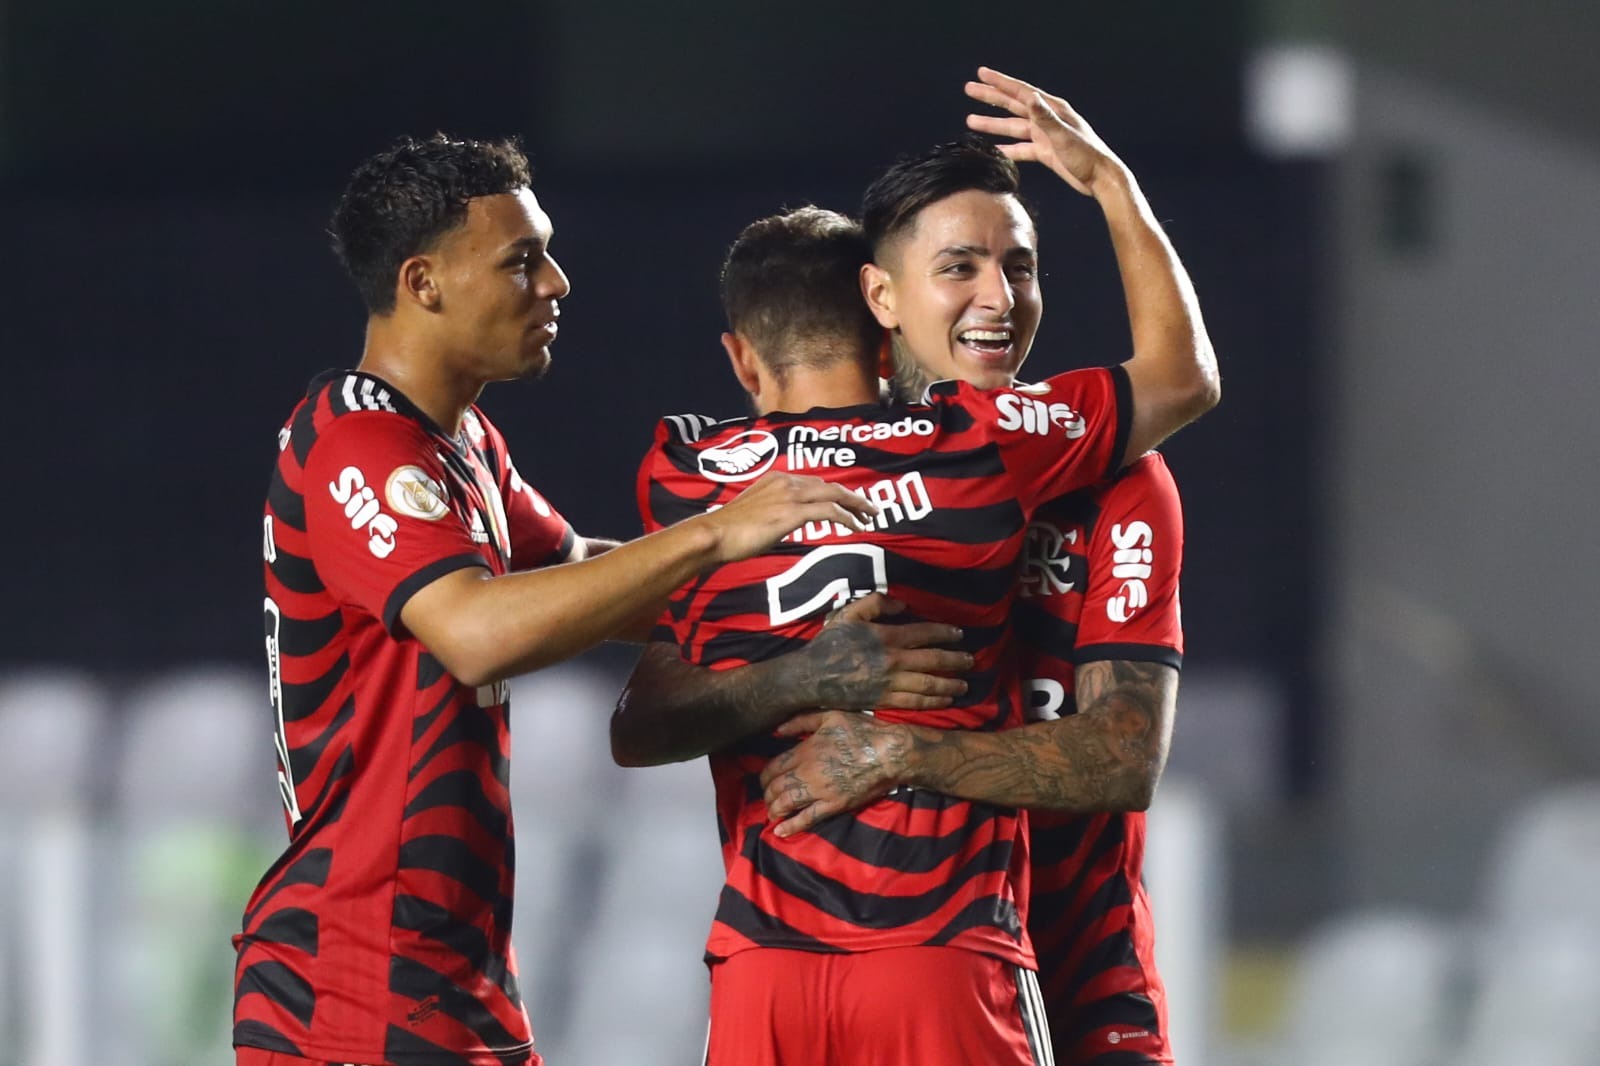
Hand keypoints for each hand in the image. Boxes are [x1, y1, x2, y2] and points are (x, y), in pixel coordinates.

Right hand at [700, 472, 877, 562]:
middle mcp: (786, 482)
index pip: (814, 483)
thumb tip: (783, 523)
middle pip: (829, 485)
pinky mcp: (792, 512)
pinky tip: (854, 526)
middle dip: (852, 497)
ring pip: (834, 494)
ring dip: (855, 506)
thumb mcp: (755, 513)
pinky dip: (846, 518)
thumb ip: (773, 512)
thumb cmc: (729, 530)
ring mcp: (790, 495)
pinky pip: (829, 511)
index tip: (847, 504)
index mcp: (776, 478)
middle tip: (869, 509)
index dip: (834, 493)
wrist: (714, 534)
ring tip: (869, 517)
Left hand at [759, 710, 912, 836]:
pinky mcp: (835, 805)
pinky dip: (792, 826)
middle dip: (767, 794)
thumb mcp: (830, 716)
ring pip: (787, 803)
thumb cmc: (862, 731)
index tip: (764, 780)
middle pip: (776, 787)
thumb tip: (777, 730)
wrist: (890, 753)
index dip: (765, 776)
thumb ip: (801, 721)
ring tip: (772, 813)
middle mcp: (808, 772)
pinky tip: (780, 831)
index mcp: (805, 750)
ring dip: (775, 810)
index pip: (774, 767)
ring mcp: (821, 791)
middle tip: (767, 798)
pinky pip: (808, 818)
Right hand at [808, 593, 970, 709]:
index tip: (959, 635)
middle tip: (970, 661)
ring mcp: (889, 684)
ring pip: (928, 685)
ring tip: (964, 684)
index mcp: (886, 637)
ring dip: (949, 684)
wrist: (811, 677)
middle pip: (933, 661)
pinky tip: (945, 700)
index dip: (945, 634)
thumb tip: (904, 605)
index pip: (924, 634)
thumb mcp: (849, 614)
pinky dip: (933, 702)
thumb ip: (876, 603)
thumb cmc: (830, 644)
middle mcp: (892, 661)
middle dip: (955, 661)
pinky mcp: (883, 701)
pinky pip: (914, 702)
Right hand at [963, 66, 1127, 198]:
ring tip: (971, 120)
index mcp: (1052, 109)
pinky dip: (1006, 148)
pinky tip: (992, 149)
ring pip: (1013, 127)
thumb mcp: (1063, 135)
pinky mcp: (1045, 152)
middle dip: (990, 97)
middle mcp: (1047, 118)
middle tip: (969, 89)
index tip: (981, 74)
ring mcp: (1045, 135)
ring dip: (992, 124)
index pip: (1020, 92)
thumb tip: (1030, 97)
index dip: (999, 82)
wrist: (1100, 179)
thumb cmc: (1087, 155)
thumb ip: (1045, 117)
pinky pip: (1020, 148)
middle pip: (1012, 104)